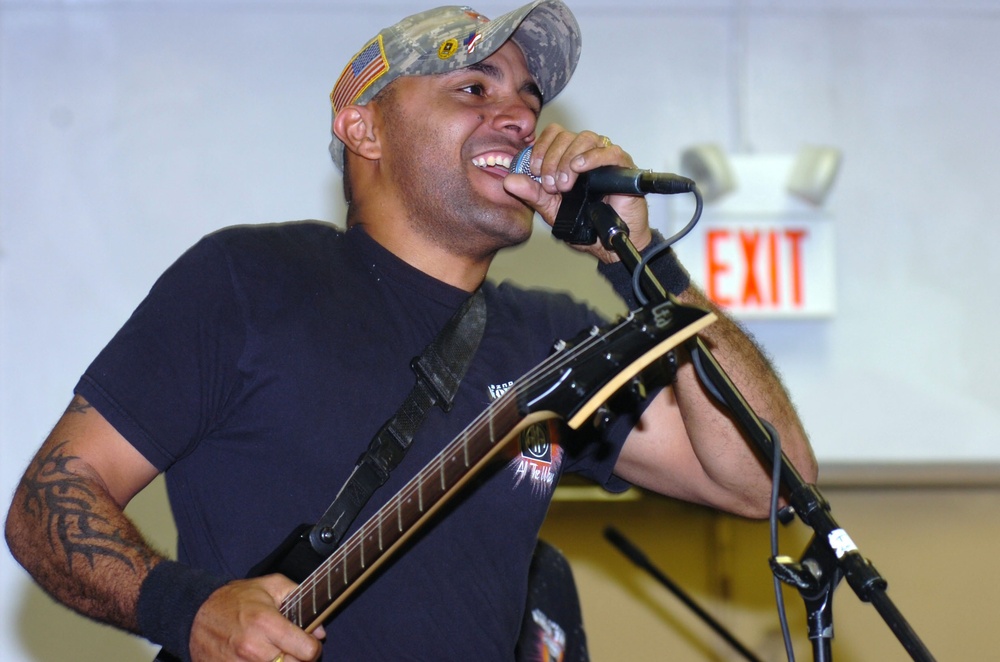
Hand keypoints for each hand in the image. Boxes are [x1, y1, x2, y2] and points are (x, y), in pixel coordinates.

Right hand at [189, 574, 323, 661]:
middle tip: (291, 646)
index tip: (309, 641)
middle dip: (297, 657)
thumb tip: (320, 630)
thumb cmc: (235, 599)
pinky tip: (260, 657)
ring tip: (274, 651)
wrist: (196, 614)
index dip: (313, 646)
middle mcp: (253, 648)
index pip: (306, 651)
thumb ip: (299, 599)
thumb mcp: (270, 585)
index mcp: (266, 623)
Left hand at [503, 123, 652, 262]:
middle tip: (551, 186)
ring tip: (565, 185)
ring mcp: (605, 158)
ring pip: (586, 138)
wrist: (607, 242)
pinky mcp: (623, 167)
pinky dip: (593, 157)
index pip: (553, 134)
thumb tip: (509, 181)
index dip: (541, 148)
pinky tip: (580, 168)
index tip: (535, 170)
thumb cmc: (583, 224)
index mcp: (568, 157)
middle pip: (566, 136)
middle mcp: (586, 153)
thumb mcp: (551, 210)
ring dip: (569, 159)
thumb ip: (532, 194)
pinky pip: (610, 151)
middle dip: (552, 160)